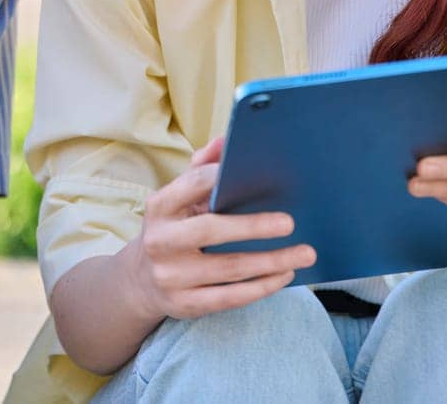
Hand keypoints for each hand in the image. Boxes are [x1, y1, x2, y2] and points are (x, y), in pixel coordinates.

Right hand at [122, 136, 315, 322]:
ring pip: (229, 268)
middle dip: (254, 226)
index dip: (222, 177)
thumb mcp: (178, 200)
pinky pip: (231, 297)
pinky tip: (284, 275)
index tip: (257, 172)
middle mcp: (160, 241)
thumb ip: (200, 169)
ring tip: (303, 253)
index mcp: (159, 207)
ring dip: (271, 261)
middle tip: (290, 223)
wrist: (142, 281)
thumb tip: (225, 142)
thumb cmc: (173, 230)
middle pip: (211, 230)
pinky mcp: (185, 304)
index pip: (192, 184)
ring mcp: (171, 276)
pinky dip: (262, 286)